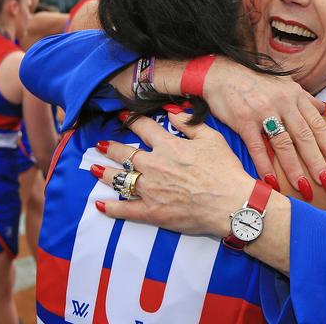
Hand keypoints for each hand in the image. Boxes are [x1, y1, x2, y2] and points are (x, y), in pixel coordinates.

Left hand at [91, 112, 254, 237]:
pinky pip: (125, 210)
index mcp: (169, 146)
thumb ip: (189, 124)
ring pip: (119, 179)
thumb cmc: (225, 170)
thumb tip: (172, 113)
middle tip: (101, 145)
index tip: (121, 116)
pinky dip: (111, 208)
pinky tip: (100, 205)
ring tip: (94, 168)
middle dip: (110, 148)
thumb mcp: (212, 138)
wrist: (231, 203)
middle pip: (125, 154)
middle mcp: (155, 165)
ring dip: (104, 173)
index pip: (144, 128)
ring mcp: (151, 190)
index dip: (131, 120)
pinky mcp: (152, 212)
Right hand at [202, 56, 325, 191]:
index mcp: (295, 96)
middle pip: (304, 137)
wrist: (222, 72)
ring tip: (305, 189)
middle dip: (317, 163)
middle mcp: (283, 103)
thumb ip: (309, 100)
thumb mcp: (286, 84)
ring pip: (283, 144)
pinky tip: (271, 183)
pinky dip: (265, 166)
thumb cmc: (256, 81)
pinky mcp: (243, 120)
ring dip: (295, 169)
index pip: (318, 125)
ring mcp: (263, 111)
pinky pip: (257, 147)